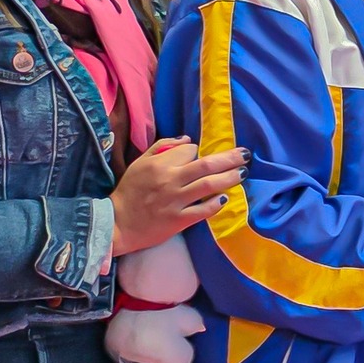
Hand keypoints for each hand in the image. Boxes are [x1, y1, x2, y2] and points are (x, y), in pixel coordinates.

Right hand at [111, 137, 247, 256]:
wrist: (118, 223)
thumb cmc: (130, 191)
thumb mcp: (140, 163)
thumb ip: (162, 147)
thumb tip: (188, 140)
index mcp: (159, 164)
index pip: (189, 151)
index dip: (198, 152)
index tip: (201, 156)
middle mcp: (169, 180)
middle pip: (206, 165)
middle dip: (229, 158)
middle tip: (245, 155)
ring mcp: (176, 201)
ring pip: (209, 185)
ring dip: (230, 177)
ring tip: (243, 172)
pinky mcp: (179, 220)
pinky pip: (203, 211)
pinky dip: (216, 204)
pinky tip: (225, 198)